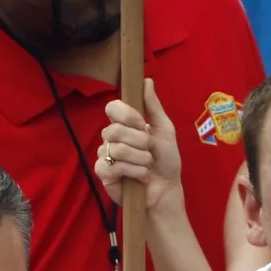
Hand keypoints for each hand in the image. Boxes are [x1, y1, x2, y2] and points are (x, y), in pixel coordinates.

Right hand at [95, 78, 182, 210]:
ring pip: (117, 148)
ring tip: (147, 166)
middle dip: (141, 142)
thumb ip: (153, 107)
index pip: (112, 108)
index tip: (142, 124)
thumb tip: (146, 80)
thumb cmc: (166, 161)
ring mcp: (104, 155)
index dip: (126, 115)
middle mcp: (110, 138)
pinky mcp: (103, 172)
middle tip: (150, 152)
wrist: (167, 190)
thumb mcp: (164, 131)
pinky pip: (114, 166)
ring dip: (141, 159)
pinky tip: (140, 177)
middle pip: (115, 129)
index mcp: (123, 125)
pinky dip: (134, 171)